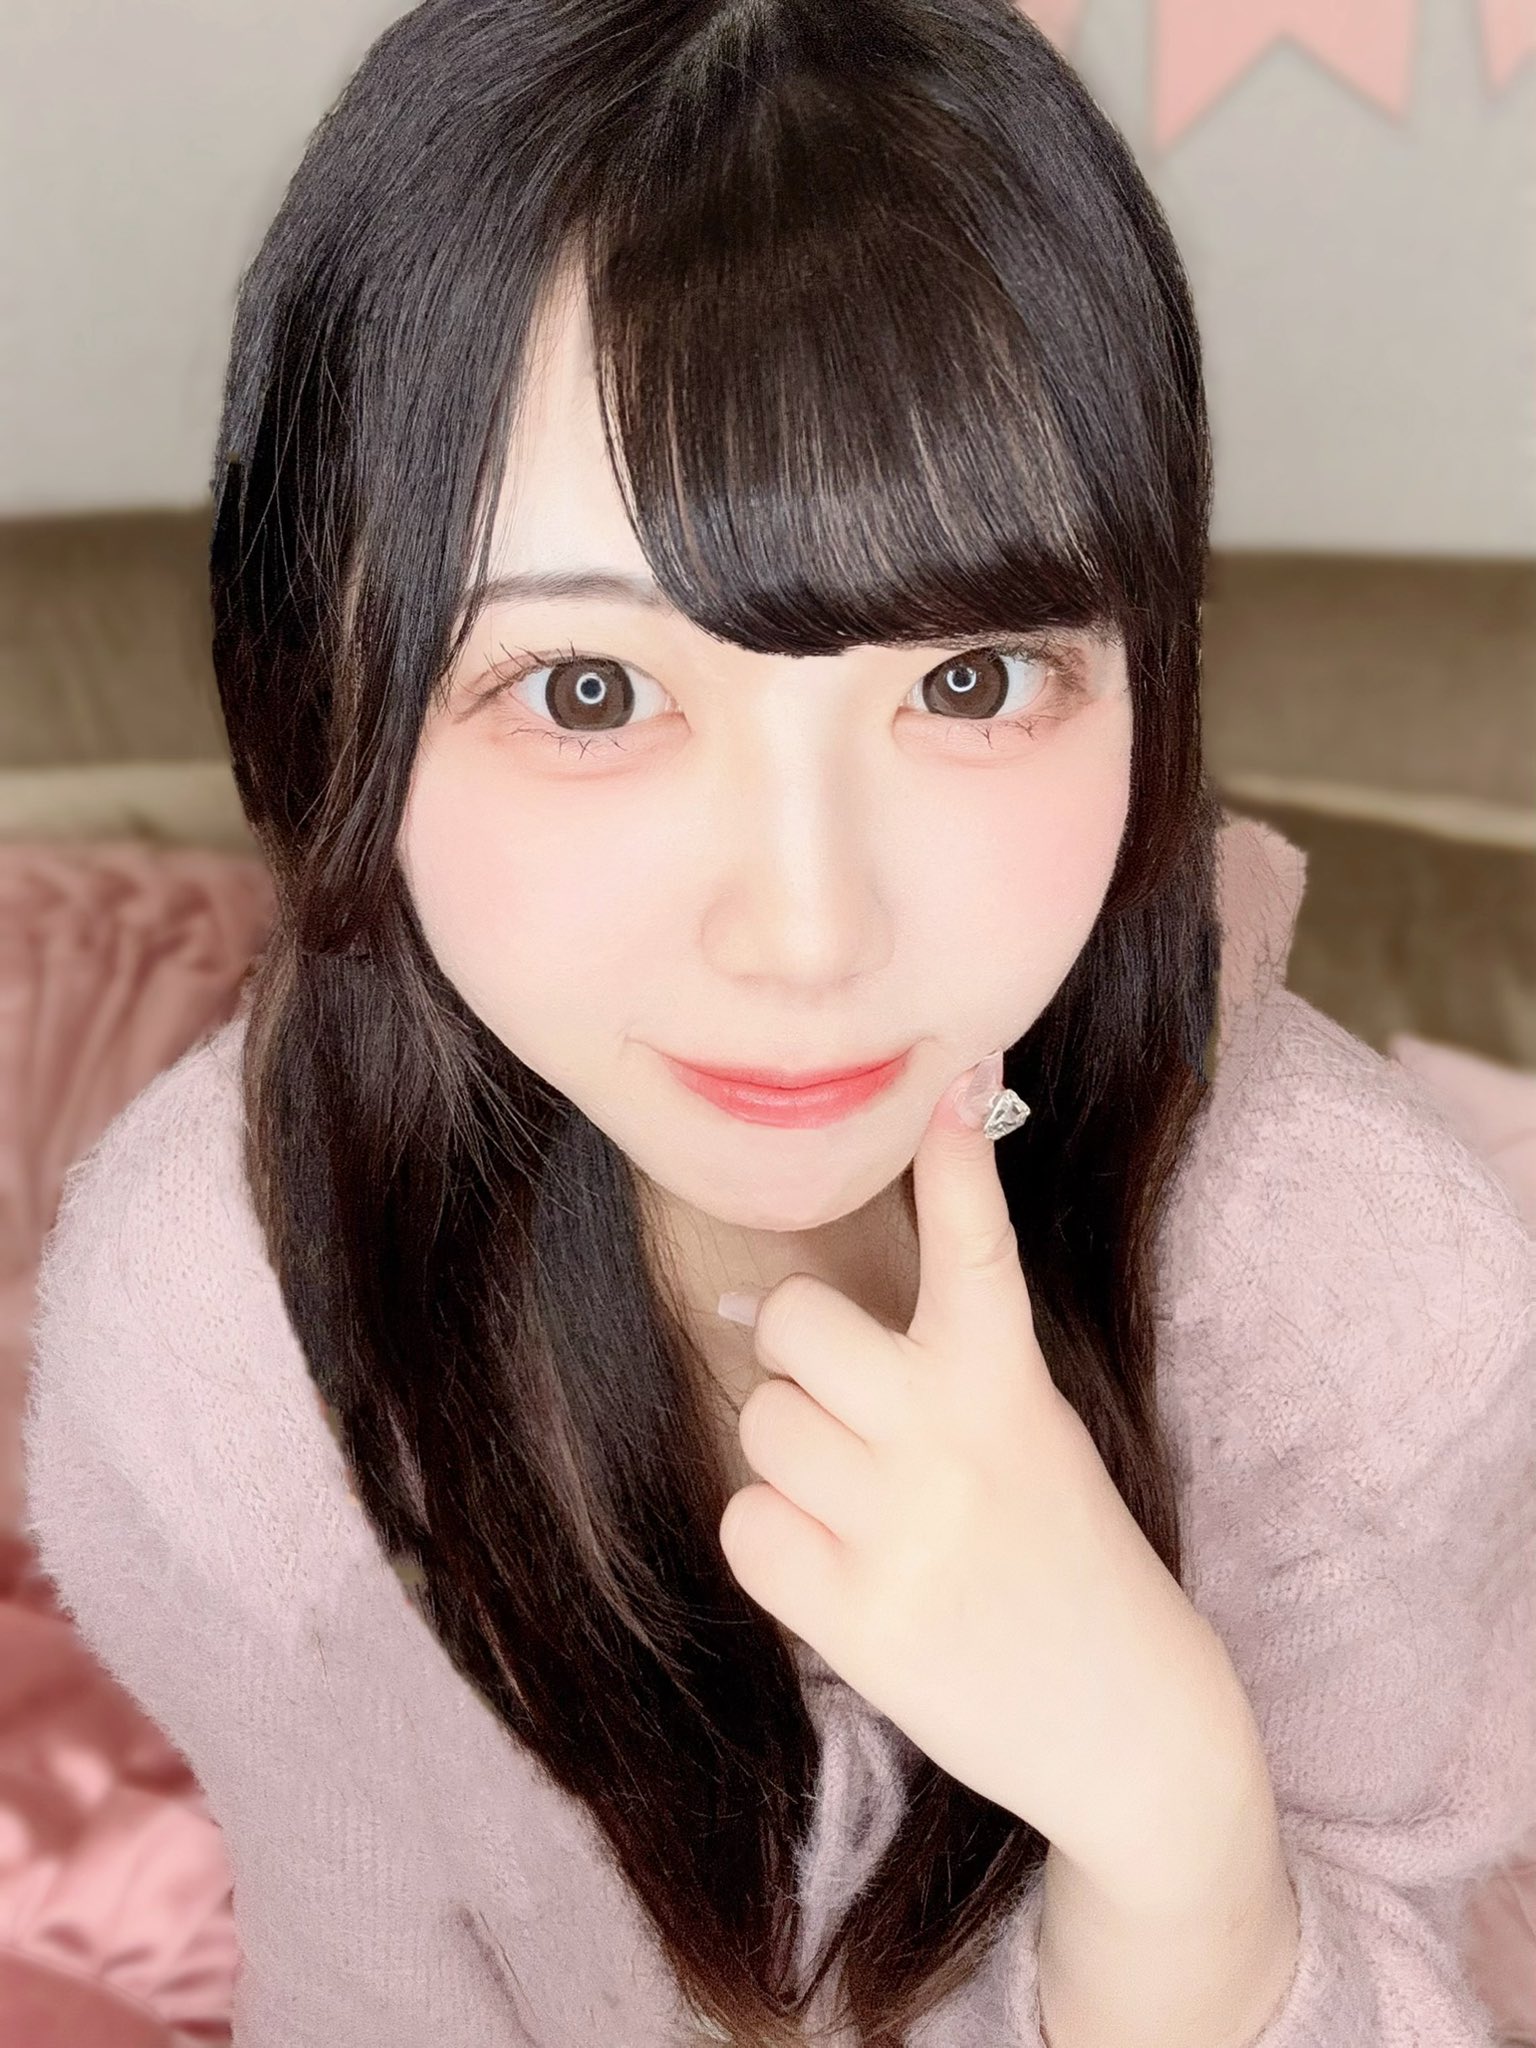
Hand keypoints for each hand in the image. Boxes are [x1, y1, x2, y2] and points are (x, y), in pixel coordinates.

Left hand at [716, 1050, 1258, 1894]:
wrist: (1127, 1726)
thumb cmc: (1065, 1556)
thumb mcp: (1035, 1434)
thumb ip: (933, 1370)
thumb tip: (763, 1312)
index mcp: (1012, 1385)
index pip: (977, 1248)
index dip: (960, 1159)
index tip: (956, 1080)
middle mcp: (954, 1442)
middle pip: (796, 1326)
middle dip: (799, 1354)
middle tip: (844, 1405)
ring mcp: (905, 1531)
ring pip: (760, 1426)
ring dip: (788, 1459)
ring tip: (856, 1508)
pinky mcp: (859, 1621)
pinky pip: (745, 1528)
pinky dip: (774, 1543)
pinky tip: (835, 1568)